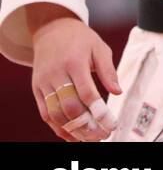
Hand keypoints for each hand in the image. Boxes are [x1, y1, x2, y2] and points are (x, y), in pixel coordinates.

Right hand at [30, 5, 120, 141]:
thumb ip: (108, 70)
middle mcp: (56, 74)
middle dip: (87, 125)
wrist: (51, 30)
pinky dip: (57, 127)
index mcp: (74, 62)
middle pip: (70, 107)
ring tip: (90, 139)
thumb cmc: (80, 40)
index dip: (99, 112)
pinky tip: (72, 136)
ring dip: (72, 130)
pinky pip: (45, 113)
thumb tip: (118, 92)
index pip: (86, 93)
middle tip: (103, 135)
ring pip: (55, 114)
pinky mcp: (36, 89)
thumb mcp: (99, 48)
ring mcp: (44, 83)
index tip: (112, 124)